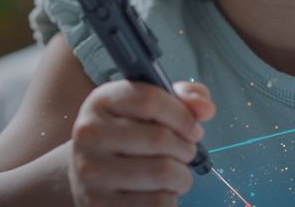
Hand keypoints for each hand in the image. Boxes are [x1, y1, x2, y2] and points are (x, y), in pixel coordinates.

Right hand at [69, 80, 215, 206]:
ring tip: (175, 173)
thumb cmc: (130, 132)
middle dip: (185, 149)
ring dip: (181, 176)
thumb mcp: (150, 106)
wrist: (90, 169)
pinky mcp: (99, 204)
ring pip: (162, 173)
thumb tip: (206, 108)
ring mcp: (90, 171)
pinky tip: (159, 191)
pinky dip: (169, 198)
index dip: (183, 116)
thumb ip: (183, 98)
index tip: (194, 130)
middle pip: (160, 139)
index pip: (151, 100)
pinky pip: (156, 203)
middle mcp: (89, 133)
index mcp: (102, 101)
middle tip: (185, 153)